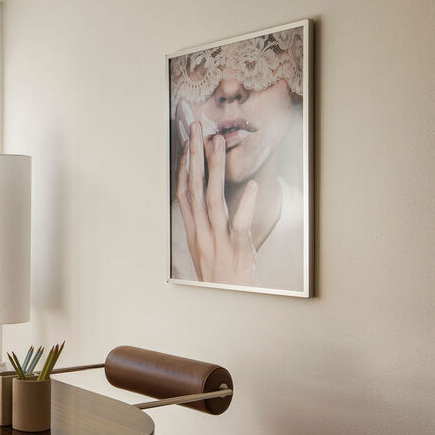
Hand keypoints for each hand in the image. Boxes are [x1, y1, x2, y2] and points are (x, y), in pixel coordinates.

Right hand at [176, 122, 257, 284]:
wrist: (228, 306)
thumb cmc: (221, 280)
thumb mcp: (205, 252)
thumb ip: (205, 228)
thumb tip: (206, 204)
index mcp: (194, 233)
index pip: (183, 193)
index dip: (183, 166)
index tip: (185, 142)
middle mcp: (202, 234)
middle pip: (193, 188)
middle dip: (193, 155)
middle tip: (195, 128)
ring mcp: (218, 242)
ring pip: (212, 199)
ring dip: (214, 168)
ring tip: (217, 142)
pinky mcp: (238, 251)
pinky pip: (239, 225)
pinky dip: (244, 205)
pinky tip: (251, 186)